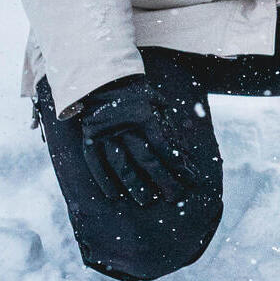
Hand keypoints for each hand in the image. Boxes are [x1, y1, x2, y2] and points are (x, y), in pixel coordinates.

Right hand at [78, 77, 187, 206]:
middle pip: (146, 159)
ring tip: (147, 200)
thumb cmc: (137, 96)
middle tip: (174, 196)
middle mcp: (125, 126)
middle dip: (162, 180)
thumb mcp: (157, 104)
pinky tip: (114, 195)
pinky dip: (104, 180)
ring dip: (135, 185)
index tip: (190, 178)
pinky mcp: (89, 138)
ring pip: (121, 165)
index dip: (179, 164)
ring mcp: (105, 133)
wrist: (103, 80)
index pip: (164, 145)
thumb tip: (185, 153)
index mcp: (145, 115)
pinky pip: (95, 163)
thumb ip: (169, 127)